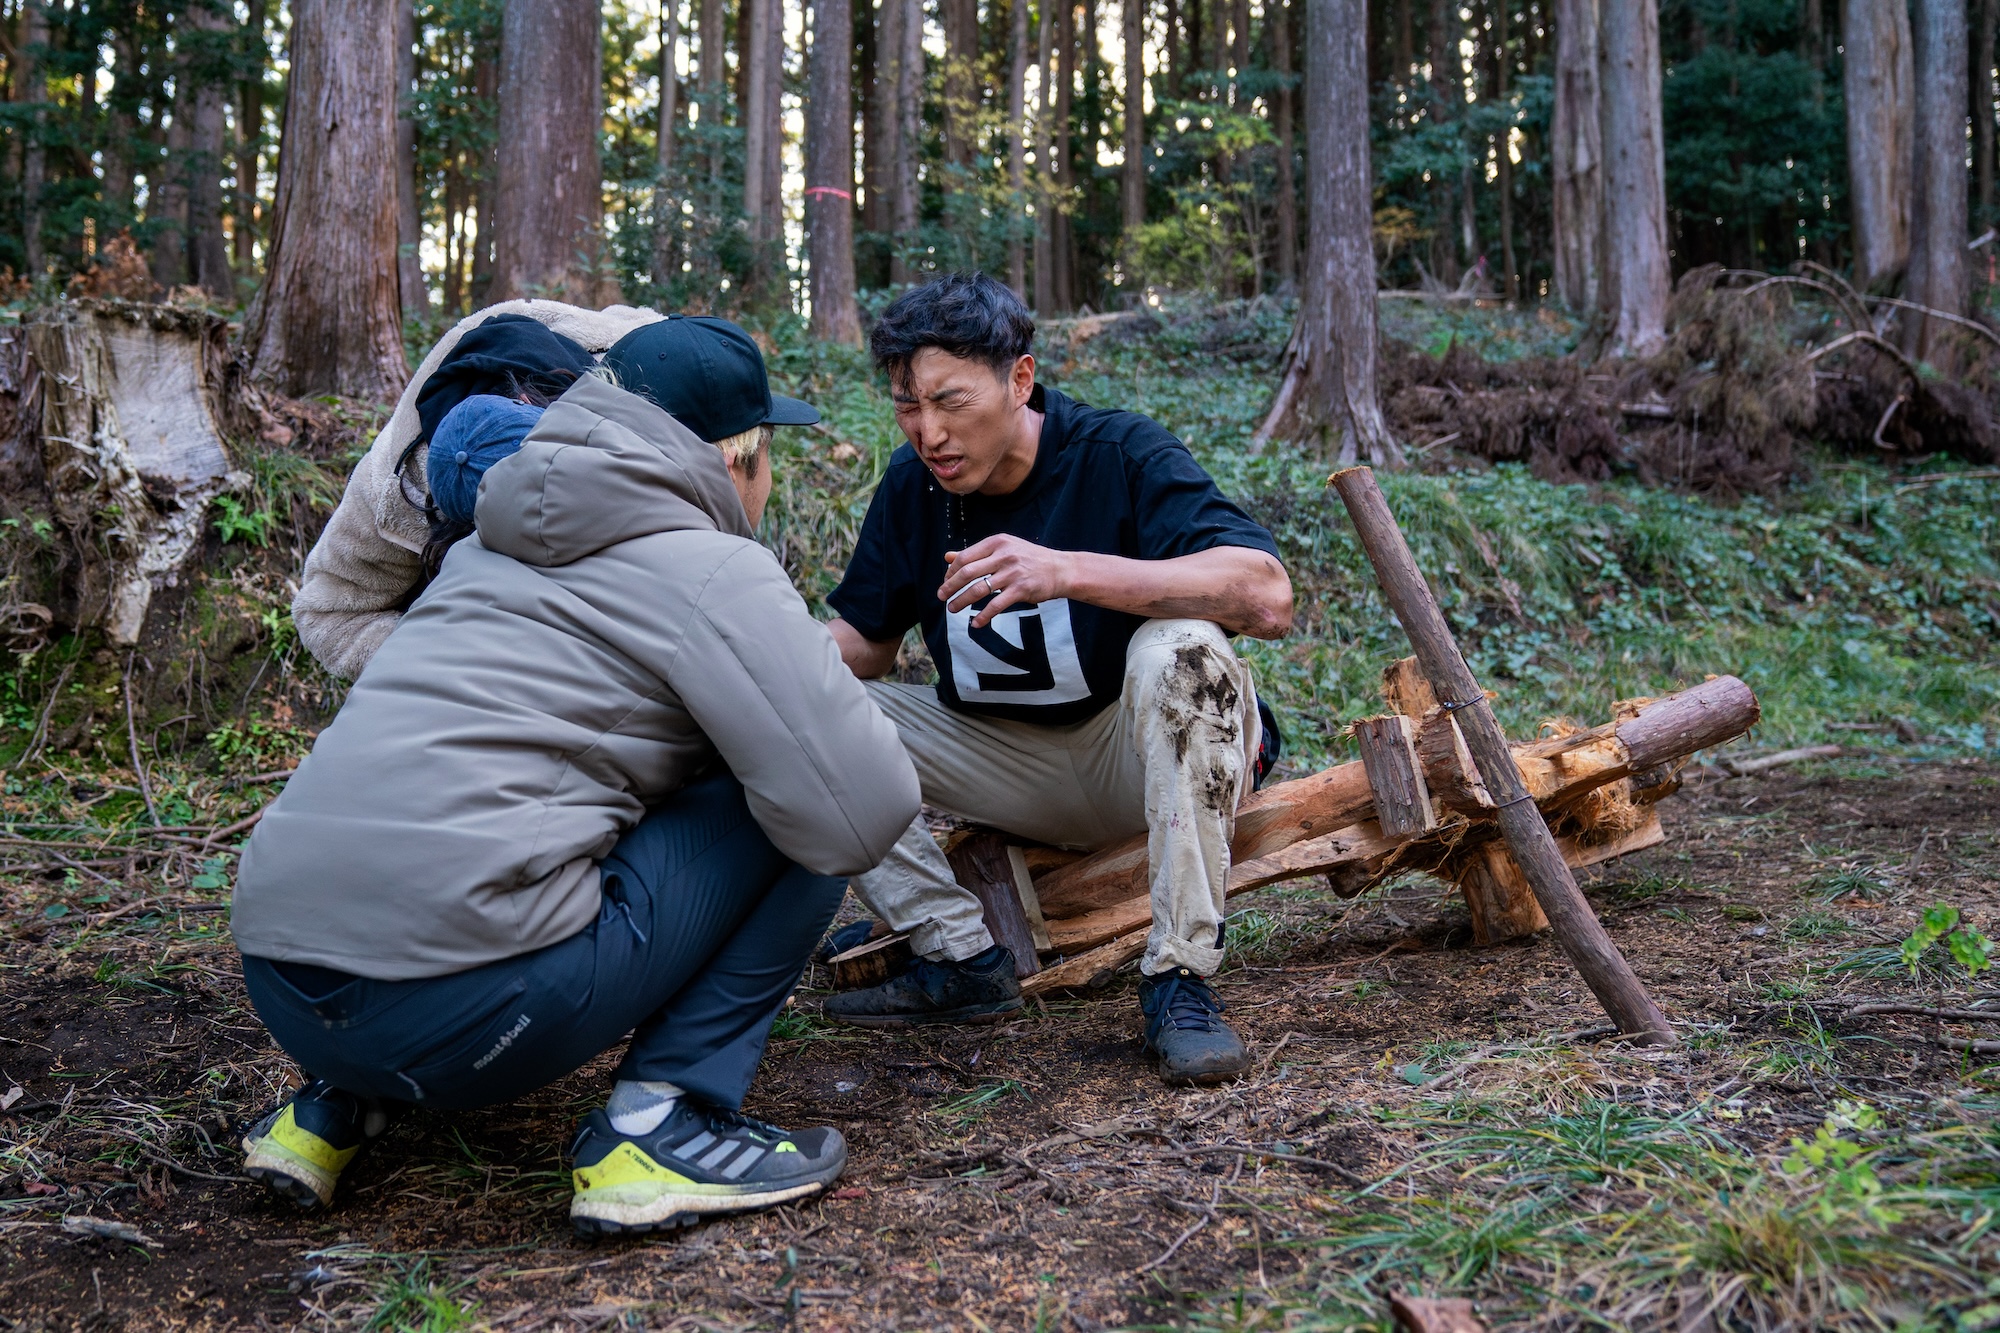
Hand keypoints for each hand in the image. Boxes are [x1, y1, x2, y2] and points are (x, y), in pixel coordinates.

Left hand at [939, 535, 1075, 627]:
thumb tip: (947, 557)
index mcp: (996, 543)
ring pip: (978, 590)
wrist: (1060, 569)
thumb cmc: (1028, 559)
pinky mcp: (1021, 590)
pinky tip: (976, 623)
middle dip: (950, 587)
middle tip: (941, 597)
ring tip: (953, 609)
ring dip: (961, 601)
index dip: (951, 572)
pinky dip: (983, 616)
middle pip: (967, 572)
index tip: (945, 582)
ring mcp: (1012, 573)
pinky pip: (996, 605)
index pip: (965, 557)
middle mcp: (1004, 555)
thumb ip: (975, 553)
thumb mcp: (1003, 549)